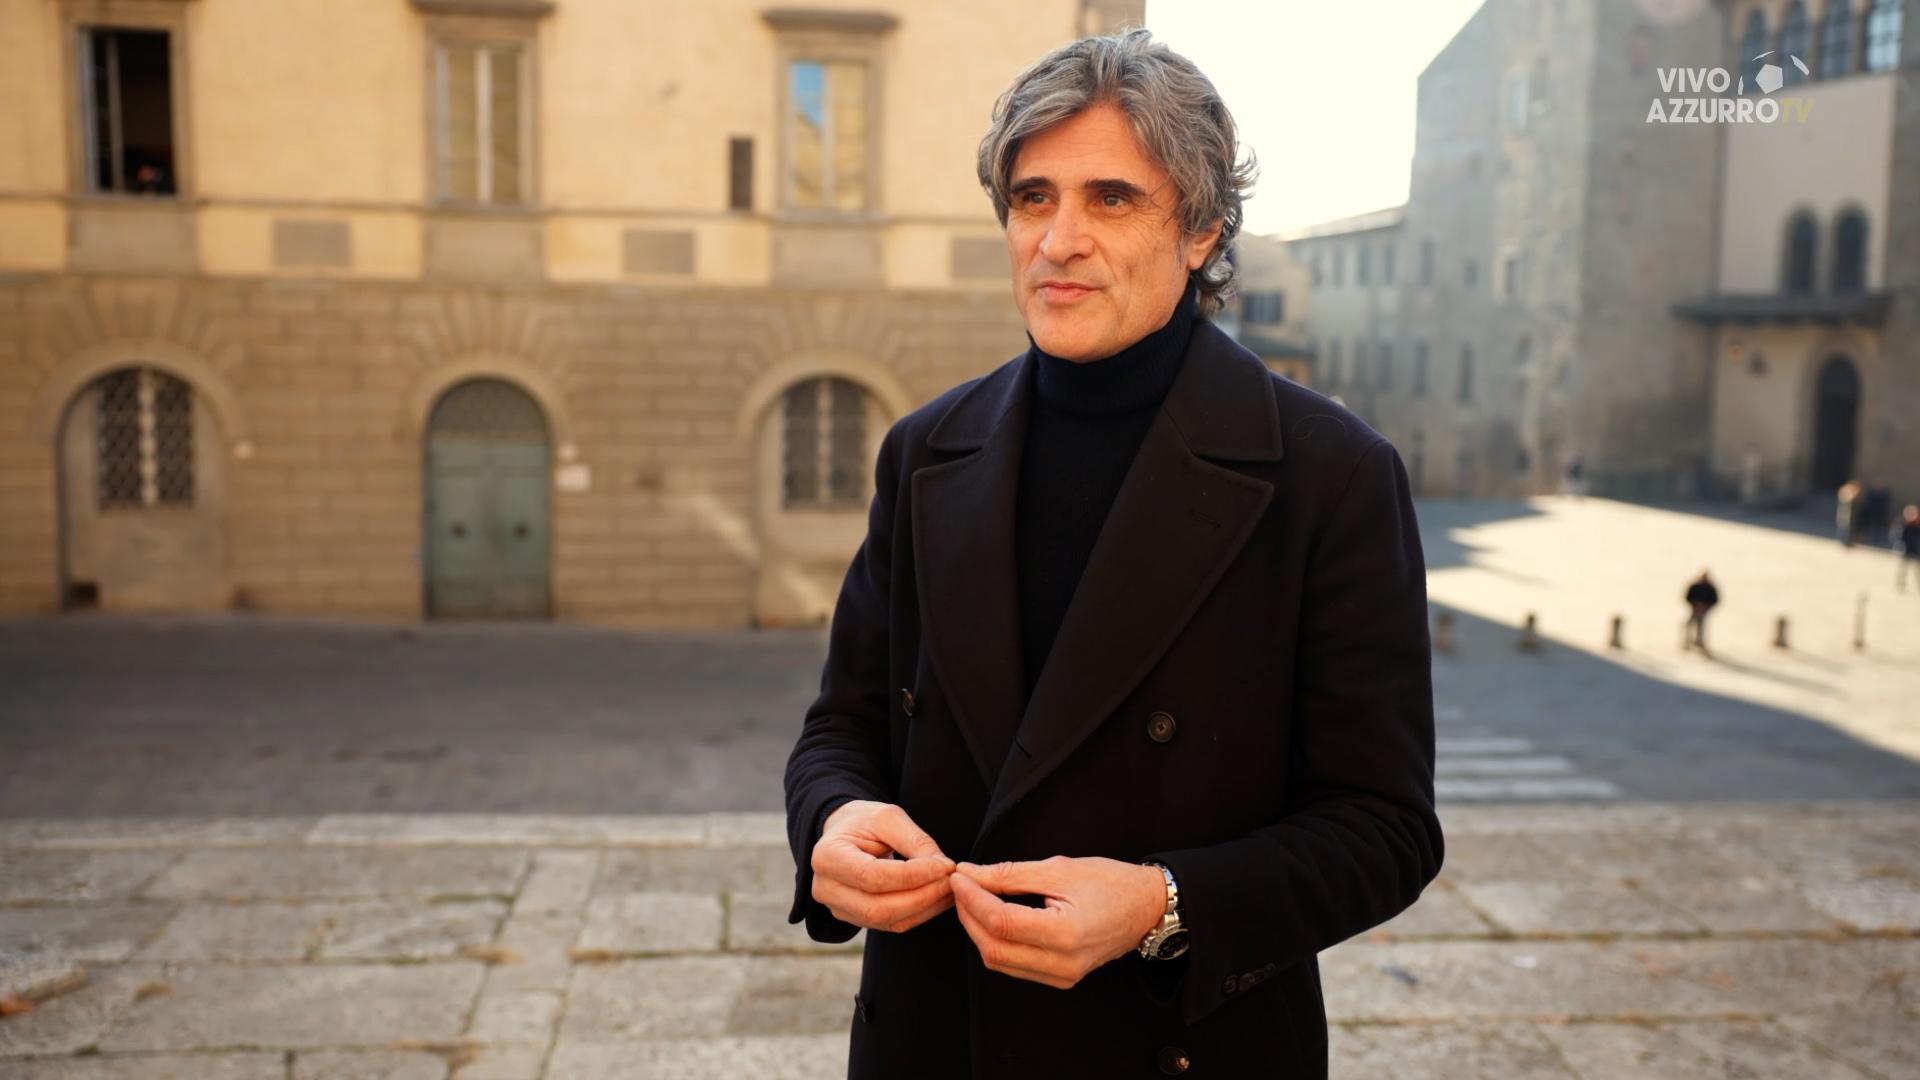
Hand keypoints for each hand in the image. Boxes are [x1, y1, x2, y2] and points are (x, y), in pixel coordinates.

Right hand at [810, 800, 956, 932]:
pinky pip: (893, 924)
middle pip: (879, 907)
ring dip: (926, 907)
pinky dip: (920, 913)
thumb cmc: (864, 821)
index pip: (873, 877)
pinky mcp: (857, 919)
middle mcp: (826, 889)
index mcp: (827, 857)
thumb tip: (944, 869)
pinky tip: (938, 897)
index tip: (946, 866)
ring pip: (888, 921)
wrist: (844, 834)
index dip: (913, 876)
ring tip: (950, 888)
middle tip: (952, 880)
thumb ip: (915, 841)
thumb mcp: (888, 817)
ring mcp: (839, 909)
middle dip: (923, 896)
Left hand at [949, 856, 1166, 988]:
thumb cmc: (1111, 882)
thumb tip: (970, 873)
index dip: (971, 898)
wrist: (1147, 908)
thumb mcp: (1059, 869)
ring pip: (998, 961)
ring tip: (973, 898)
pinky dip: (996, 942)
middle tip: (962, 884)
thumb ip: (1010, 874)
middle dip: (968, 914)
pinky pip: (1014, 967)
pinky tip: (993, 917)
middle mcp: (1062, 963)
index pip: (1000, 922)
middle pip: (992, 948)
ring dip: (978, 930)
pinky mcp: (1060, 978)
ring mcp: (1062, 976)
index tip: (959, 875)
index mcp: (1065, 933)